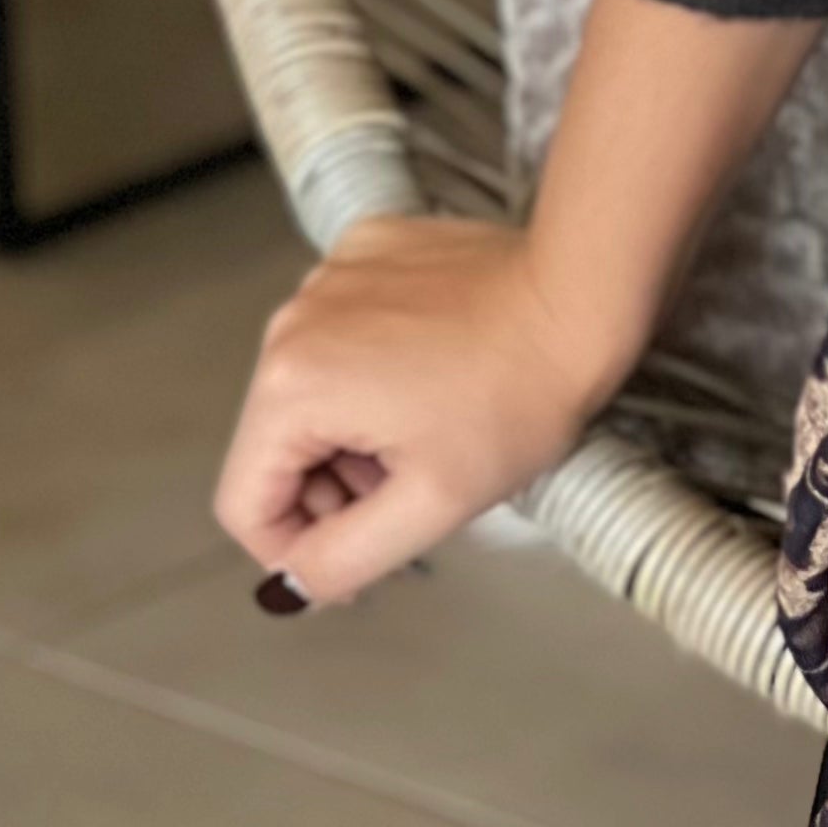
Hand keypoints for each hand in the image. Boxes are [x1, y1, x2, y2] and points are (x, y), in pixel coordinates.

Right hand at [212, 214, 623, 610]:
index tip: (356, 557)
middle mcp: (292, 319)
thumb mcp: (429, 508)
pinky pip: (343, 330)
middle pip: (275, 445)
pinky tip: (434, 369)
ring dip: (352, 428)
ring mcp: (329, 275)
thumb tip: (294, 578)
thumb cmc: (519, 396)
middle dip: (332, 485)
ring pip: (307, 389)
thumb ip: (342, 559)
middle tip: (409, 489)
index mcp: (291, 385)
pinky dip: (373, 364)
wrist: (581, 294)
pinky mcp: (368, 248)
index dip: (295, 550)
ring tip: (430, 428)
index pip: (246, 504)